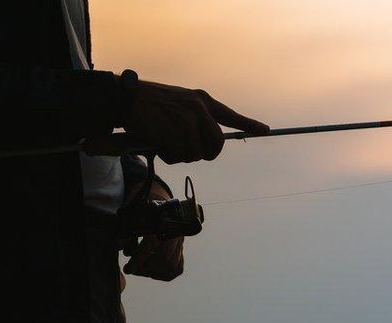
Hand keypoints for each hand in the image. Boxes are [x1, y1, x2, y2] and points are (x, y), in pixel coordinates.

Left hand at [123, 178, 185, 280]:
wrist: (165, 206)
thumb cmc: (147, 210)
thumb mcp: (134, 215)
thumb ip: (127, 230)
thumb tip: (119, 246)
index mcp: (163, 223)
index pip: (151, 246)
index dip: (138, 260)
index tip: (128, 270)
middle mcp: (175, 234)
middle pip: (164, 260)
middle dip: (146, 268)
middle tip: (133, 269)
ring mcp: (180, 244)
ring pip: (171, 267)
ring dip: (153, 272)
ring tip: (141, 269)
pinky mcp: (182, 251)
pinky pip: (177, 269)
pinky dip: (164, 273)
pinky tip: (152, 270)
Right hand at [125, 81, 267, 163]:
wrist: (126, 97)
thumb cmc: (150, 105)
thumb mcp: (178, 104)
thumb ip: (195, 120)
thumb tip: (206, 147)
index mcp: (201, 100)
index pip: (230, 115)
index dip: (248, 124)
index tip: (265, 130)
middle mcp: (199, 108)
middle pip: (216, 145)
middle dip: (204, 153)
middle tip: (186, 150)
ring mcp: (188, 119)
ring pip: (195, 153)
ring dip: (180, 154)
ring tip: (165, 140)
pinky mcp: (175, 131)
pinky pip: (179, 155)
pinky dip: (168, 155)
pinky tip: (158, 141)